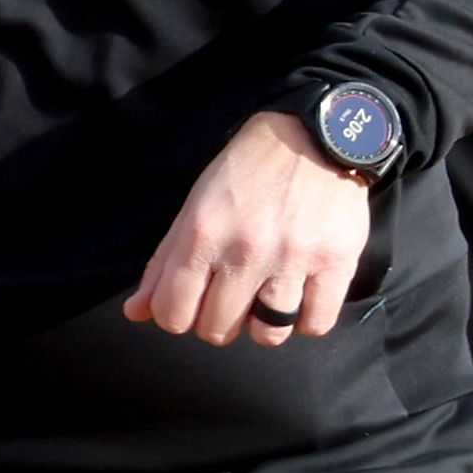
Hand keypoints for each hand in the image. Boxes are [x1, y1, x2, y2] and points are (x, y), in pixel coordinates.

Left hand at [123, 111, 374, 347]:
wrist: (312, 138)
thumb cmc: (246, 175)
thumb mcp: (195, 208)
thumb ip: (164, 264)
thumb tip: (136, 313)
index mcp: (203, 235)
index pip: (173, 313)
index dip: (176, 317)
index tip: (191, 305)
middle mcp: (246, 250)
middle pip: (218, 329)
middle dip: (219, 321)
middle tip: (231, 297)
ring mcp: (293, 258)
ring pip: (268, 334)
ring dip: (263, 325)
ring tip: (267, 299)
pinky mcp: (336, 262)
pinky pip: (315, 324)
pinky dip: (305, 321)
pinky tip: (299, 299)